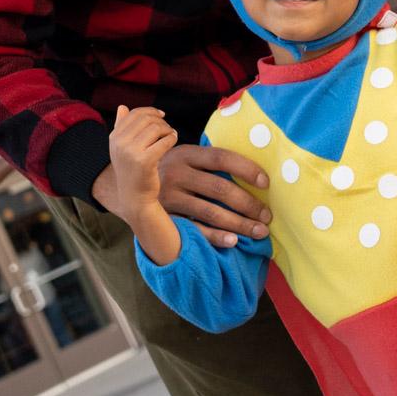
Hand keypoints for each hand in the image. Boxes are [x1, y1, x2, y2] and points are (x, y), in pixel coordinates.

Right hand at [107, 106, 177, 214]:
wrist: (135, 198)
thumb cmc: (132, 171)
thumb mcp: (122, 149)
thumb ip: (121, 127)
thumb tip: (122, 106)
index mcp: (114, 137)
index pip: (134, 113)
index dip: (151, 111)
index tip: (162, 116)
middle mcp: (120, 143)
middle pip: (147, 119)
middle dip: (161, 122)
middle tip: (167, 130)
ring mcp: (131, 152)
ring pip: (156, 128)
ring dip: (168, 130)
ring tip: (170, 136)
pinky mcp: (145, 161)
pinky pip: (165, 141)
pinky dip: (172, 138)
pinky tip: (172, 141)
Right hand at [155, 143, 272, 247]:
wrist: (129, 185)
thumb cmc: (171, 170)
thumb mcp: (185, 157)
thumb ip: (210, 161)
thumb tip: (253, 172)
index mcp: (186, 154)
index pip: (221, 158)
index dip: (246, 169)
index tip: (266, 182)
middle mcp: (176, 173)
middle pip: (219, 188)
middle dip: (248, 203)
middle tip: (267, 215)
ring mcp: (169, 197)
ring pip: (211, 212)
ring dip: (239, 223)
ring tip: (259, 232)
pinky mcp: (165, 218)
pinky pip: (195, 230)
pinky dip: (216, 236)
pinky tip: (234, 241)